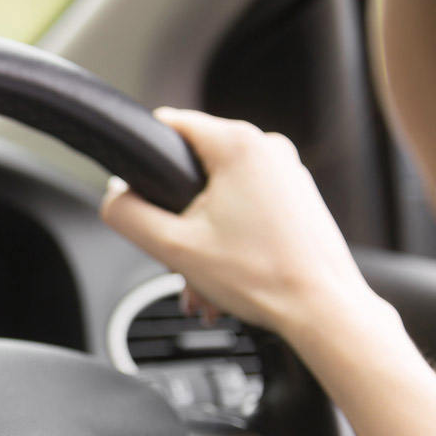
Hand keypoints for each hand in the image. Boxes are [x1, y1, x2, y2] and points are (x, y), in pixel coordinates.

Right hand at [101, 108, 375, 337]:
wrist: (322, 310)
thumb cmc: (263, 278)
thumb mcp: (172, 247)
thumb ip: (127, 215)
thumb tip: (113, 197)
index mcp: (239, 145)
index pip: (170, 125)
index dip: (146, 161)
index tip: (142, 198)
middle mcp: (269, 149)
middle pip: (194, 169)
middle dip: (177, 218)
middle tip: (177, 259)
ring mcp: (288, 173)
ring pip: (220, 195)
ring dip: (202, 238)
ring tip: (204, 282)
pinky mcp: (298, 199)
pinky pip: (247, 209)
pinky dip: (230, 241)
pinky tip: (226, 278)